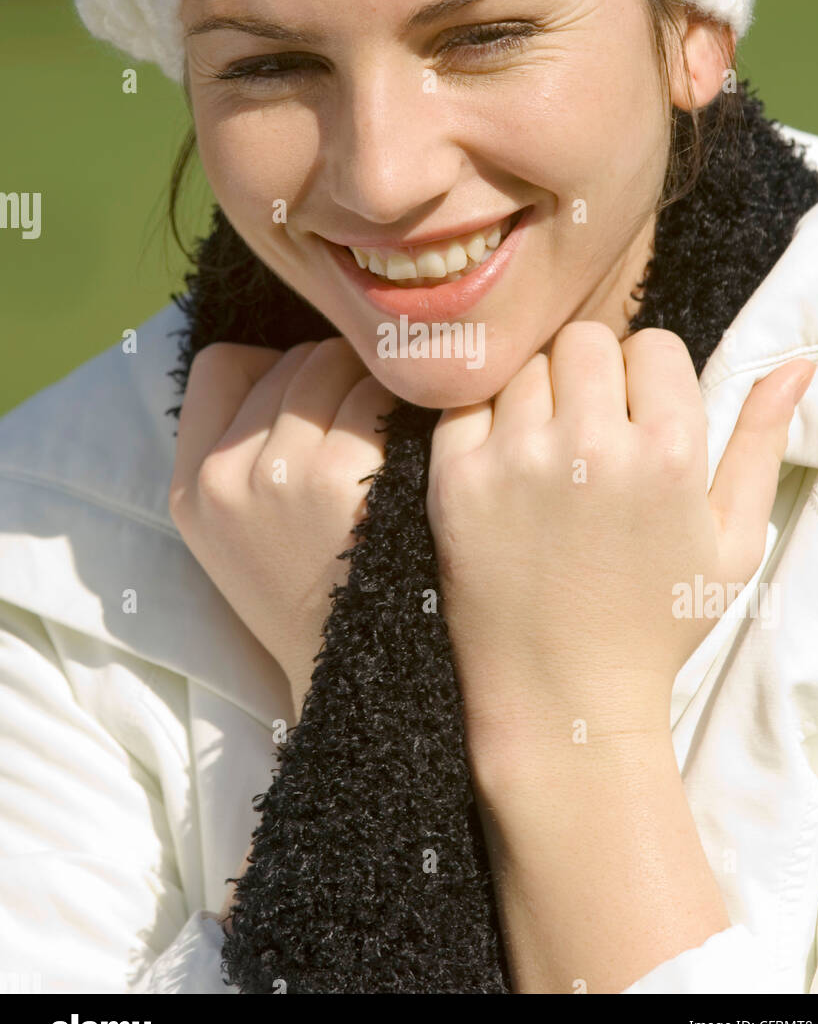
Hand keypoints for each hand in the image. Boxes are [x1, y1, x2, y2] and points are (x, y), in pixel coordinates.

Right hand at [169, 338, 396, 717]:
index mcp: (193, 487)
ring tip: (392, 440)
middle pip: (293, 361)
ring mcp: (284, 476)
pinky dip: (408, 410)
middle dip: (338, 379)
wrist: (358, 674)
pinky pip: (382, 397)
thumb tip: (292, 350)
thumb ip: (240, 445)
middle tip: (368, 426)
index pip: (221, 365)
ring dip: (376, 388)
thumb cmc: (310, 589)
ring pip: (340, 367)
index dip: (273, 369)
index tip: (308, 405)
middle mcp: (227, 476)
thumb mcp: (236, 531)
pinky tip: (418, 448)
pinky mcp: (345, 481)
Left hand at [426, 322, 815, 773]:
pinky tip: (506, 468)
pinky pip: (468, 403)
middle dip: (594, 374)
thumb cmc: (657, 622)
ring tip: (549, 458)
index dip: (649, 379)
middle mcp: (591, 446)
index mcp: (670, 452)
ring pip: (527, 366)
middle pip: (585, 340)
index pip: (654, 344)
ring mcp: (517, 460)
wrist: (564, 696)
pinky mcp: (456, 479)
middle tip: (591, 431)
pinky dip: (485, 423)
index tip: (640, 421)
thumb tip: (795, 364)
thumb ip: (761, 444)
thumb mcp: (734, 542)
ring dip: (540, 397)